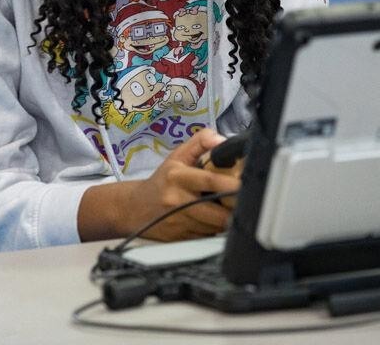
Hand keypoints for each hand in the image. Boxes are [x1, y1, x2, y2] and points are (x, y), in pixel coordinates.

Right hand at [78, 127, 240, 241]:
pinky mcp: (180, 238)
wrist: (134, 208)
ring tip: (228, 208)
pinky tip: (214, 219)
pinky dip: (215, 229)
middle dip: (234, 208)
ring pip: (214, 226)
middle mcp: (177, 201)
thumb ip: (200, 142)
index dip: (230, 184)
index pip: (209, 181)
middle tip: (244, 200)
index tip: (245, 185)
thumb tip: (222, 140)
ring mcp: (179, 222)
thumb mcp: (178, 156)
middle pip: (216, 211)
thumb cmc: (162, 180)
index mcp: (178, 177)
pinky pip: (207, 236)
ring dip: (227, 219)